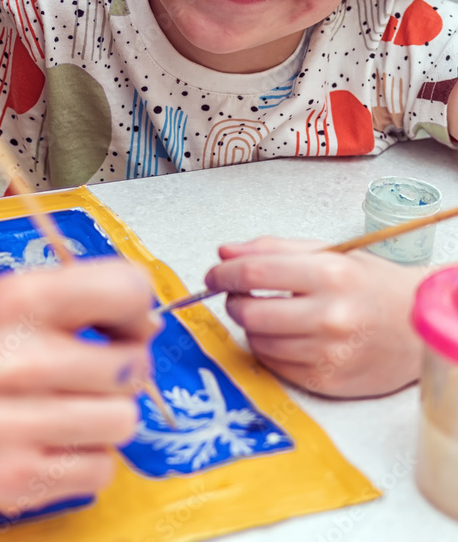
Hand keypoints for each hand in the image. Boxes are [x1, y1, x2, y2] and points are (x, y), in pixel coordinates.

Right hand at [0, 258, 155, 516]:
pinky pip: (100, 470)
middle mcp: (13, 358)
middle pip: (132, 365)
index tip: (125, 322)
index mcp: (12, 301)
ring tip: (65, 411)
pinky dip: (87, 460)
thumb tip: (144, 323)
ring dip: (105, 418)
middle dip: (123, 370)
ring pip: (123, 420)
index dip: (136, 308)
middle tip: (91, 372)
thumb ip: (65, 305)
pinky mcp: (13, 481)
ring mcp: (12, 424)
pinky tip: (51, 444)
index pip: (124, 289)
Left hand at [205, 237, 424, 397]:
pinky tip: (285, 335)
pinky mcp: (326, 382)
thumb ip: (272, 249)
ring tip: (268, 313)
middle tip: (238, 294)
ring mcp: (328, 353)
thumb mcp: (329, 253)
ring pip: (257, 341)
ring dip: (250, 326)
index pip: (253, 273)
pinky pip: (275, 365)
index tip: (213, 274)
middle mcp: (329, 316)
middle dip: (233, 301)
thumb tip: (224, 252)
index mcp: (329, 274)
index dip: (223, 273)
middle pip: (249, 313)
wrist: (418, 326)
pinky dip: (269, 348)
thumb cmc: (371, 285)